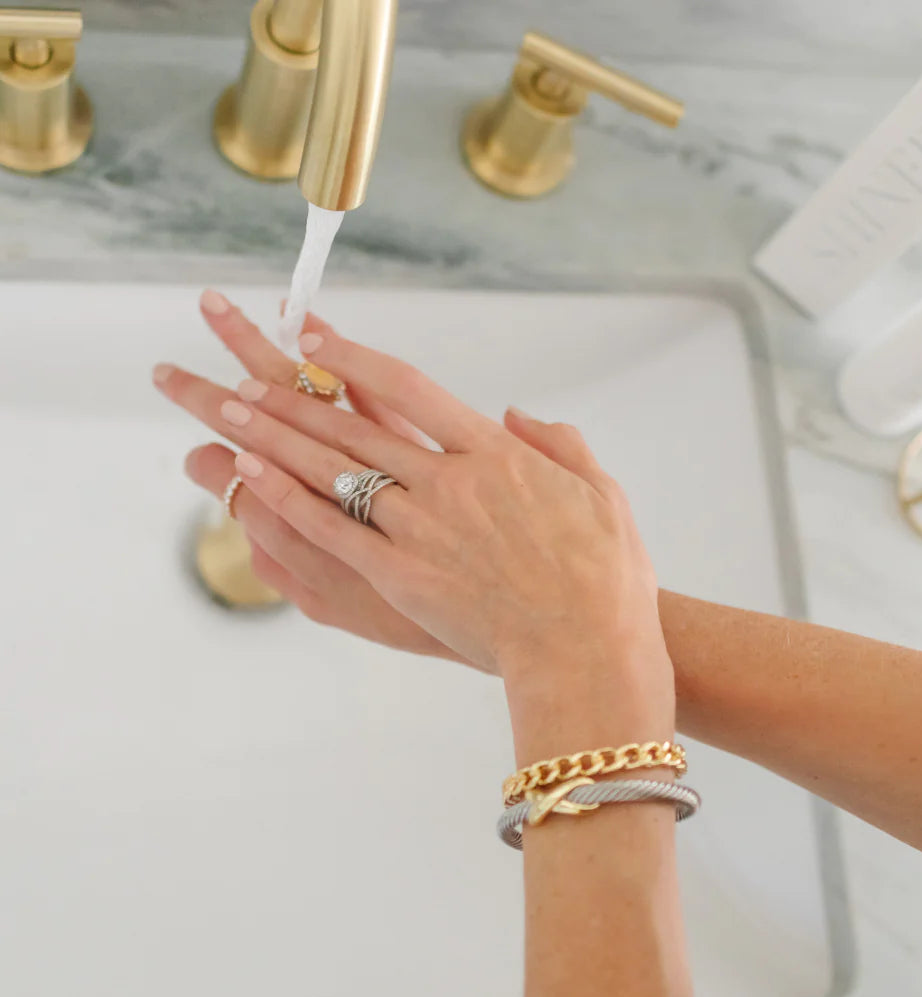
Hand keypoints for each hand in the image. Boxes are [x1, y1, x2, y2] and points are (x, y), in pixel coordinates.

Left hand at [155, 297, 671, 704]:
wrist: (588, 648)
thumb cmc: (606, 576)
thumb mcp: (601, 493)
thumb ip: (558, 443)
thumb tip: (517, 414)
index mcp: (496, 454)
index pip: (410, 389)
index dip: (355, 360)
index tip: (315, 339)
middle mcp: (449, 481)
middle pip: (355, 425)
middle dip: (294, 394)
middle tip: (244, 371)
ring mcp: (421, 528)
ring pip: (333, 470)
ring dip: (277, 436)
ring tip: (230, 408)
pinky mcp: (401, 576)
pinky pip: (332, 529)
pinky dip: (288, 497)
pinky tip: (252, 475)